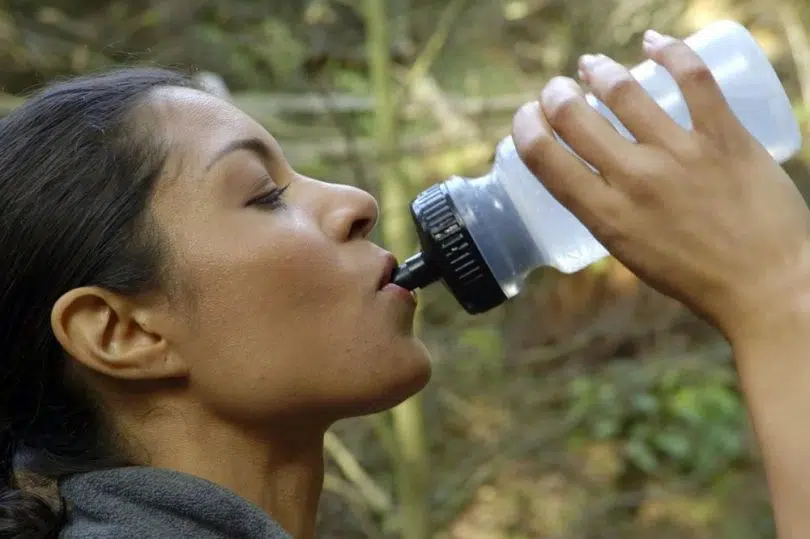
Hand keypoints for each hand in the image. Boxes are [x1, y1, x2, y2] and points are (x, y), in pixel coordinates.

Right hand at [511, 29, 809, 340]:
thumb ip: (608, 213)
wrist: (766, 287)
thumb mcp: (630, 253)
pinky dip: (670, 51)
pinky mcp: (724, 137)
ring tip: (592, 67)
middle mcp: (635, 180)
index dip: (525, 127)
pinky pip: (694, 78)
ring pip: (625, 91)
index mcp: (605, 216)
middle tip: (558, 90)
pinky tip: (653, 43)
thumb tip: (596, 178)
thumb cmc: (695, 278)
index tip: (527, 118)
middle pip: (575, 117)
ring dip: (598, 70)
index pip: (544, 157)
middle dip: (555, 94)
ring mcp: (680, 155)